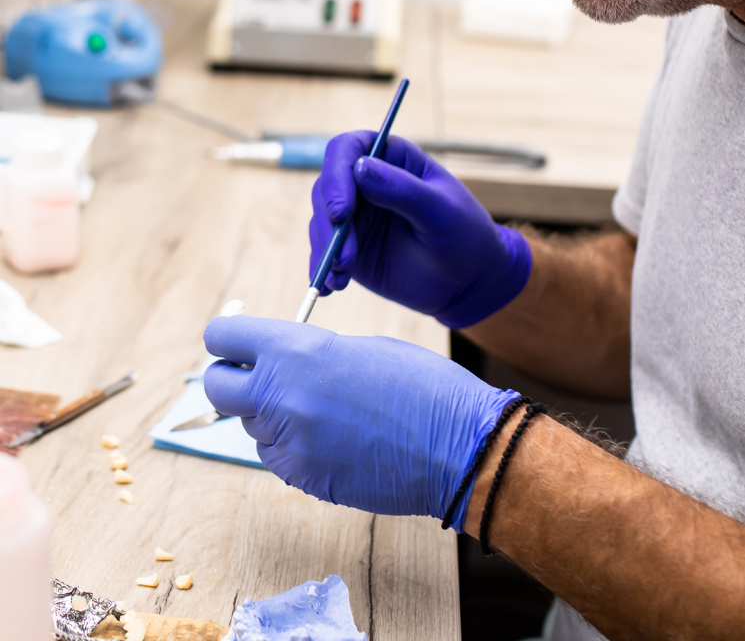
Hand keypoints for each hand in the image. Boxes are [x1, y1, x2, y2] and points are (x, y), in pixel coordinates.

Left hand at [204, 315, 518, 528]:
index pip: (222, 336)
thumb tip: (280, 363)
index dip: (228, 338)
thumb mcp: (358, 348)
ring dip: (272, 416)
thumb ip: (308, 354)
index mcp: (295, 348)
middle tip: (261, 378)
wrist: (456, 443)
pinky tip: (335, 439)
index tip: (237, 342)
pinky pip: (277, 456)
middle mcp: (280, 393)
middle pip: (218, 387)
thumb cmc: (419, 384)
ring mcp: (288, 441)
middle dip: (233, 380)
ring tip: (325, 410)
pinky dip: (294, 447)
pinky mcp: (301, 477)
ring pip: (251, 425)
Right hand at [309, 133, 531, 328]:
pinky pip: (323, 253)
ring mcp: (355, 215)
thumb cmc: (464, 235)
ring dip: (326, 249)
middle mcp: (365, 182)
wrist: (469, 281)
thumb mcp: (440, 211)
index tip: (341, 211)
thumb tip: (360, 168)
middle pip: (326, 187)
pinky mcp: (348, 247)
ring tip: (343, 275)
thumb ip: (402, 189)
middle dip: (328, 223)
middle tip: (344, 257)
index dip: (337, 173)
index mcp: (391, 158)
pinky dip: (322, 270)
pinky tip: (332, 287)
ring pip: (320, 222)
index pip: (348, 148)